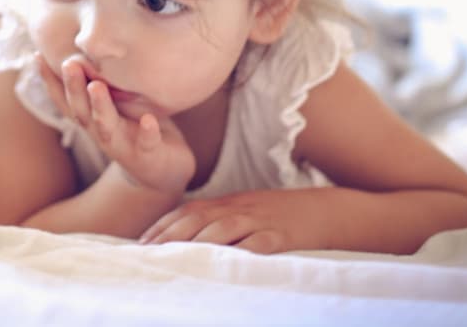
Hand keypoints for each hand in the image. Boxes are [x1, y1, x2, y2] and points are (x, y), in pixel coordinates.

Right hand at [34, 53, 194, 193]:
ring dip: (100, 107)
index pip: (65, 99)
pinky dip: (147, 132)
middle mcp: (101, 132)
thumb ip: (102, 83)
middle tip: (69, 63)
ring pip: (106, 126)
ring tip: (96, 86)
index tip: (37, 55)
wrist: (162, 175)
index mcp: (91, 119)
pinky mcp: (148, 155)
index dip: (50, 80)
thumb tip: (89, 47)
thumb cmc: (136, 130)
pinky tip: (149, 121)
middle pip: (81, 110)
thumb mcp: (118, 106)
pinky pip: (147, 144)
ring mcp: (123, 145)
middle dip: (73, 88)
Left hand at [139, 188, 337, 253]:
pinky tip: (228, 264)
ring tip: (177, 258)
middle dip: (170, 235)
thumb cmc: (279, 217)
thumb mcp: (245, 212)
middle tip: (149, 253)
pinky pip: (260, 244)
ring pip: (224, 228)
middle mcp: (239, 209)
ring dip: (197, 242)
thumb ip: (217, 222)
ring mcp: (260, 222)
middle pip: (198, 218)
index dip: (163, 226)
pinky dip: (242, 252)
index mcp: (228, 204)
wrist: (325, 211)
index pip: (188, 211)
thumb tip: (184, 240)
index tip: (141, 243)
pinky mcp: (282, 237)